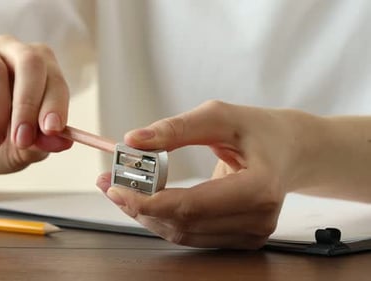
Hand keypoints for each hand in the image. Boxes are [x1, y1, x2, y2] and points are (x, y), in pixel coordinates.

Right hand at [0, 35, 71, 176]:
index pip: (53, 77)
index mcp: (37, 68)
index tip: (52, 130)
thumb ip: (43, 144)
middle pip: (29, 62)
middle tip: (22, 138)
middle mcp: (9, 50)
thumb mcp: (22, 151)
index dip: (55, 103)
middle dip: (28, 105)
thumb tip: (64, 141)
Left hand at [96, 100, 323, 248]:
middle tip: (110, 184)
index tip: (115, 188)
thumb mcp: (220, 116)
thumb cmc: (260, 129)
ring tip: (122, 189)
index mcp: (258, 189)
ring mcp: (250, 234)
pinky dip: (163, 218)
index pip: (191, 207)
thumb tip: (134, 140)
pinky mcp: (240, 238)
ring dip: (146, 214)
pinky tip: (148, 199)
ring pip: (182, 234)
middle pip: (181, 224)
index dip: (147, 201)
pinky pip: (191, 234)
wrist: (292, 150)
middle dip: (138, 207)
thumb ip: (176, 128)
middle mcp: (256, 220)